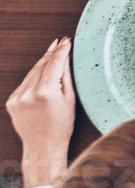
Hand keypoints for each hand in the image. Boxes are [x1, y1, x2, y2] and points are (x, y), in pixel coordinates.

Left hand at [6, 37, 74, 187]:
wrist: (42, 146)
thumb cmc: (61, 125)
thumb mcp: (70, 98)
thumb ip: (66, 76)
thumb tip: (66, 58)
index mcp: (45, 92)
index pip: (54, 63)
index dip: (61, 51)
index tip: (67, 41)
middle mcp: (28, 93)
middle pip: (42, 65)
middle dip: (52, 53)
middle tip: (61, 42)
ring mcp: (18, 97)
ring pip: (32, 72)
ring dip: (43, 62)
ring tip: (53, 52)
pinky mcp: (12, 101)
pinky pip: (25, 83)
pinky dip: (34, 75)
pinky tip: (42, 70)